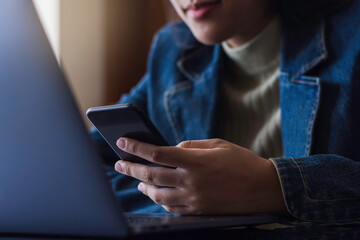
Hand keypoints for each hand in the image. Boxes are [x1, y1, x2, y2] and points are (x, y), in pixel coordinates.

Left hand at [115, 138, 286, 214]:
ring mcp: (194, 199)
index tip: (122, 141)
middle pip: (151, 174)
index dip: (136, 147)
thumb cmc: (243, 162)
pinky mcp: (199, 211)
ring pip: (158, 194)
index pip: (157, 153)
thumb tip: (171, 149)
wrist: (265, 189)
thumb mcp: (218, 144)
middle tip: (119, 162)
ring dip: (144, 185)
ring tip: (138, 178)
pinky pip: (171, 207)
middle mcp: (191, 181)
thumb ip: (191, 146)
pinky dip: (159, 200)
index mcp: (195, 161)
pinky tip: (156, 194)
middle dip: (131, 167)